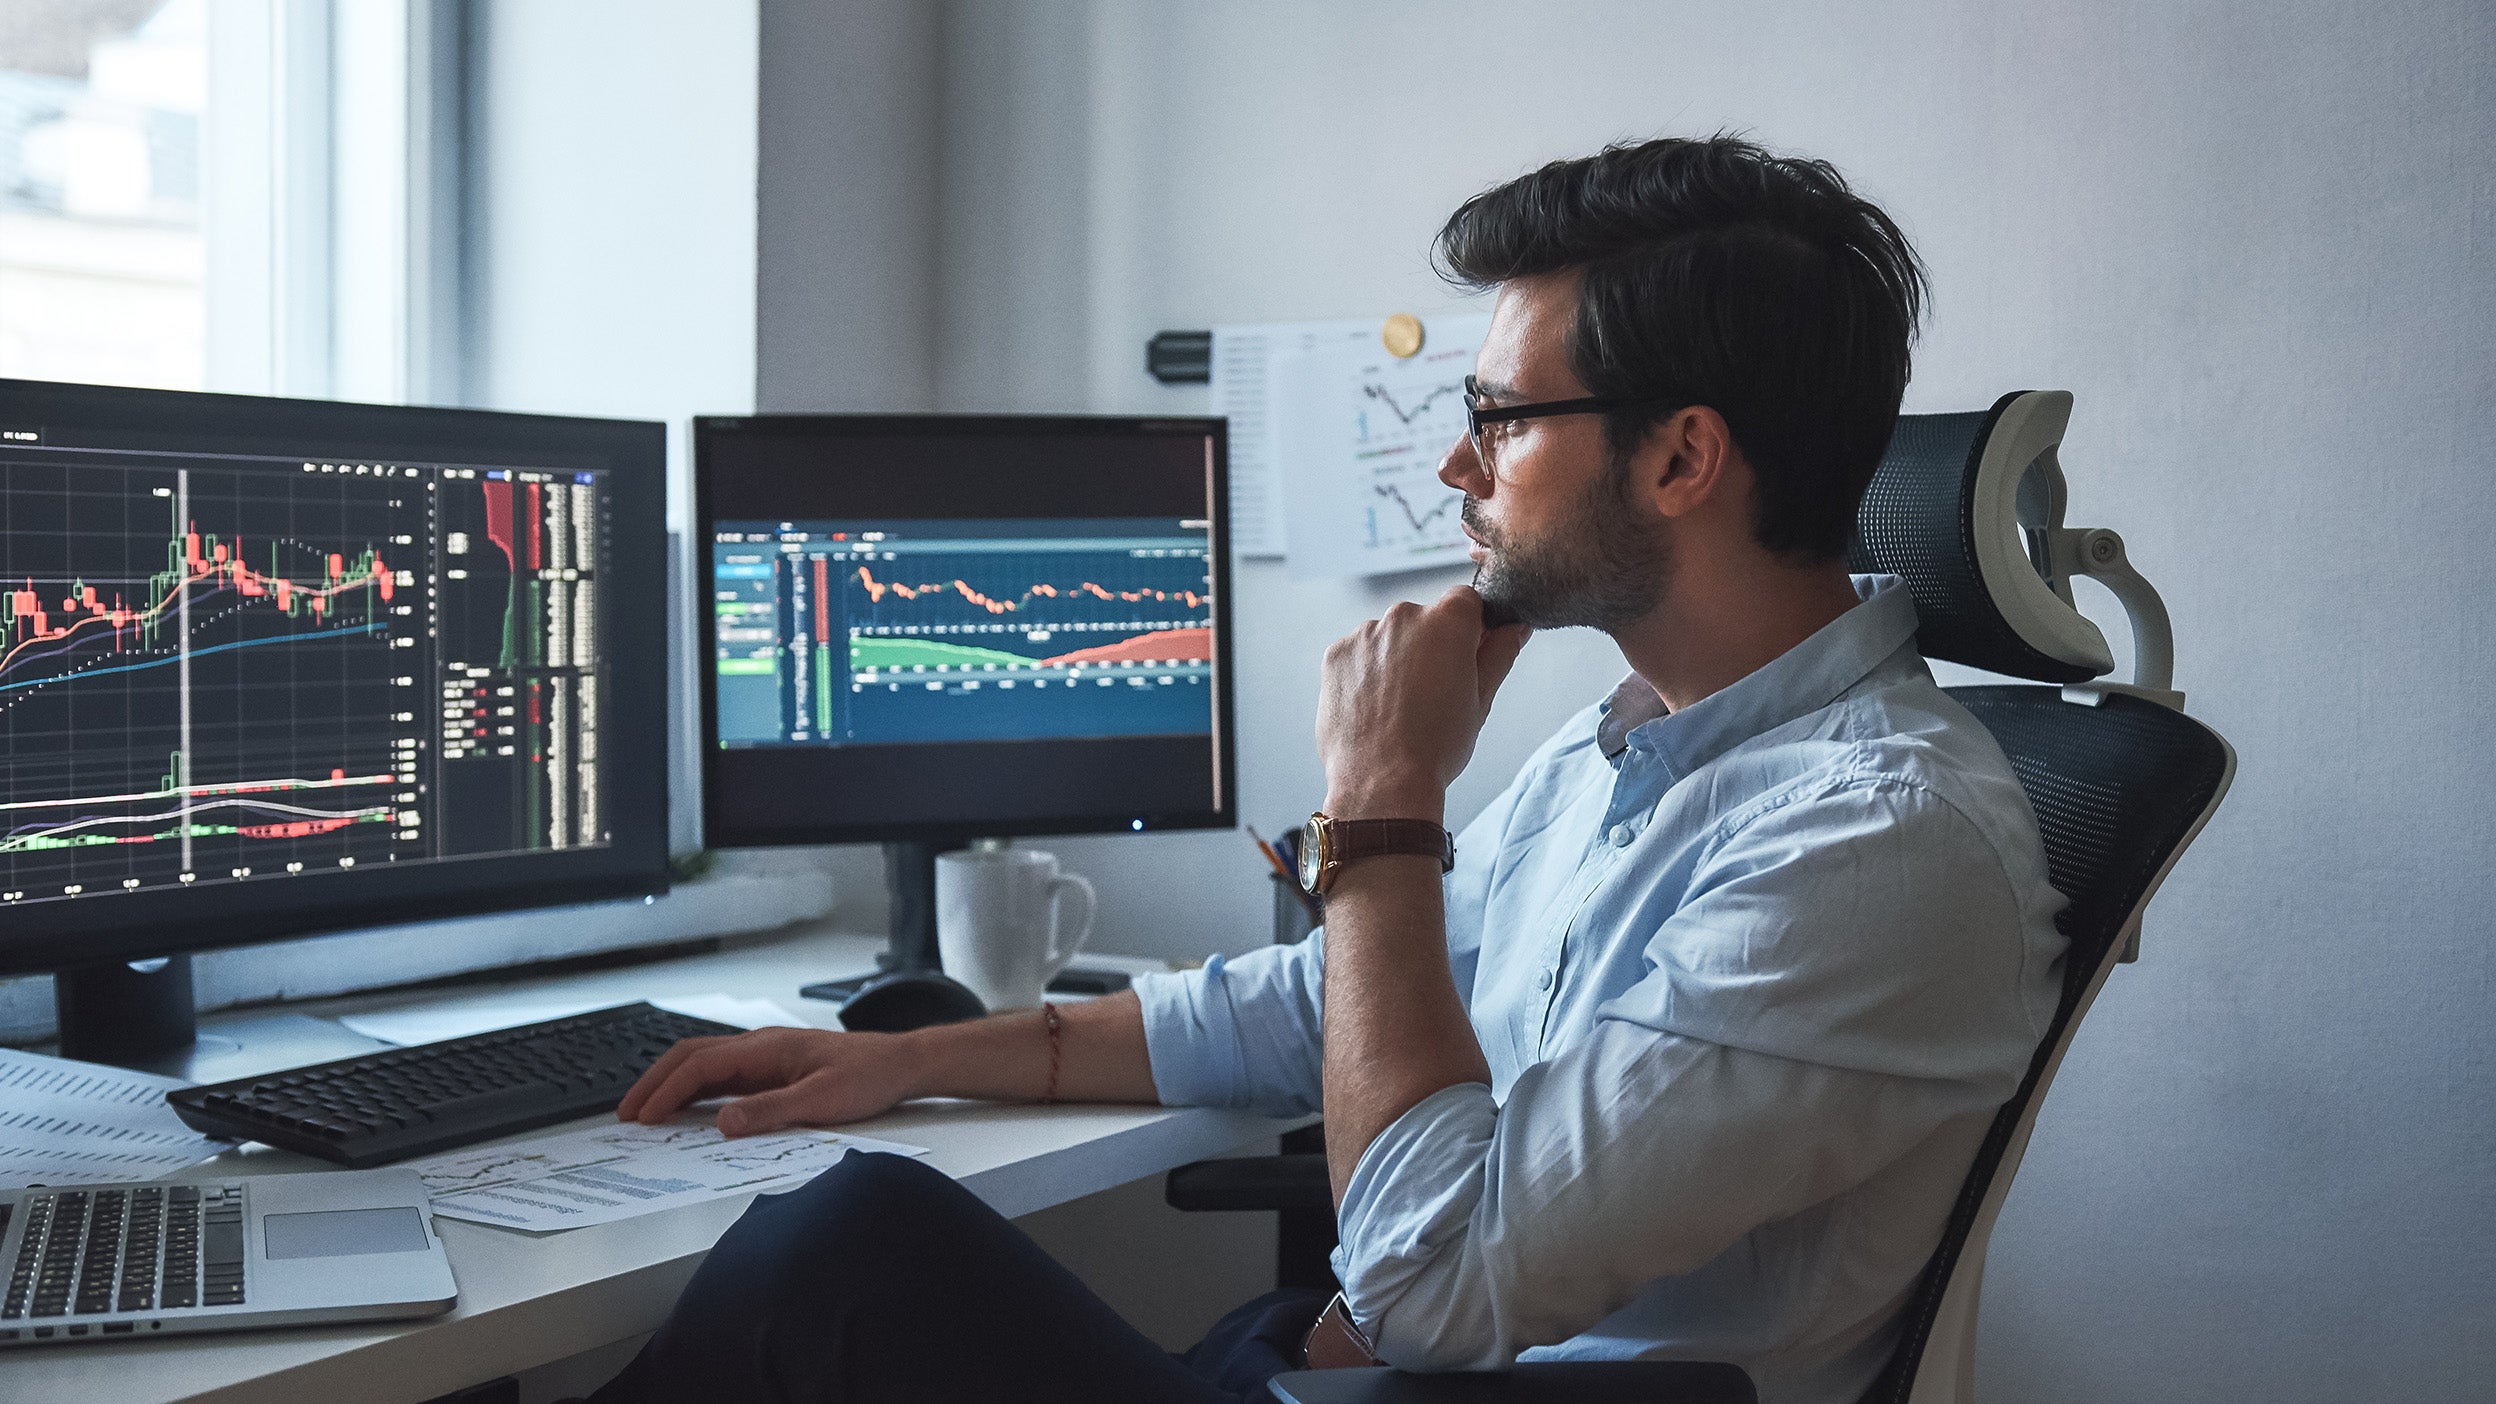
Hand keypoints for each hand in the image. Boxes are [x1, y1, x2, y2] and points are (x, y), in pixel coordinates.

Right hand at [617, 1027, 920, 1136]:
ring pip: (704, 1063)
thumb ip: (771, 1111)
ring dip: (672, 1085)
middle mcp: (760, 1046)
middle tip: (626, 1114)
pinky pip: (723, 1075)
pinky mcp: (774, 1068)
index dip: (666, 1091)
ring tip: (646, 1113)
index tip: (643, 1116)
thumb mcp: (822, 1101)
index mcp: (766, 1047)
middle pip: (691, 1056)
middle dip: (655, 1083)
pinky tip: (688, 1110)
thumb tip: (723, 1123)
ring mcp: (765, 1055)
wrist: (902, 1063)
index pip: (700, 1065)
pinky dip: (696, 1090)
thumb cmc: (869, 1076)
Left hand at [1316, 585, 1530, 820]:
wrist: (1381, 783)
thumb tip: (1515, 628)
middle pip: (1424, 619)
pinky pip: (1359, 654)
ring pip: (1389, 637)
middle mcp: (1402, 616)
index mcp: (1447, 622)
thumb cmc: (1435, 747)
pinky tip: (1375, 707)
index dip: (1470, 628)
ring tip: (1399, 707)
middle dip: (1430, 646)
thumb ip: (1499, 654)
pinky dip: (1366, 673)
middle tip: (1432, 694)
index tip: (1466, 657)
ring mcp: (1364, 634)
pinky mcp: (1336, 655)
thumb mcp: (1481, 700)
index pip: (1465, 601)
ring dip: (1396, 659)